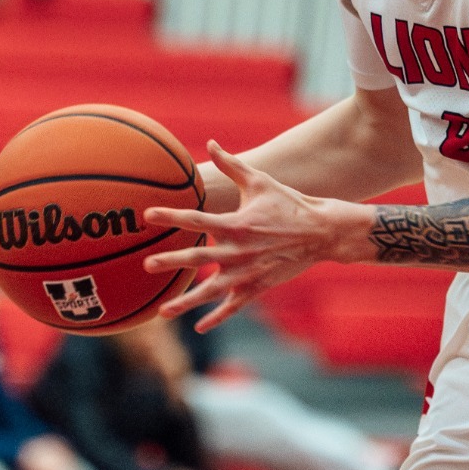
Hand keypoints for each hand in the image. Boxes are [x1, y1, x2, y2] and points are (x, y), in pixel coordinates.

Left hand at [144, 143, 367, 331]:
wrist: (321, 232)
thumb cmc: (288, 203)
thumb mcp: (260, 181)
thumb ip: (232, 165)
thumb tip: (211, 142)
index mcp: (235, 224)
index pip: (196, 220)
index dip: (170, 216)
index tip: (148, 215)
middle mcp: (238, 251)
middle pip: (197, 259)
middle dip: (170, 262)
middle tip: (147, 264)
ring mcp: (247, 273)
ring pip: (210, 292)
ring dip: (185, 302)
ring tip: (163, 311)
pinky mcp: (257, 287)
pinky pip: (232, 306)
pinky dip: (216, 318)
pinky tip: (199, 327)